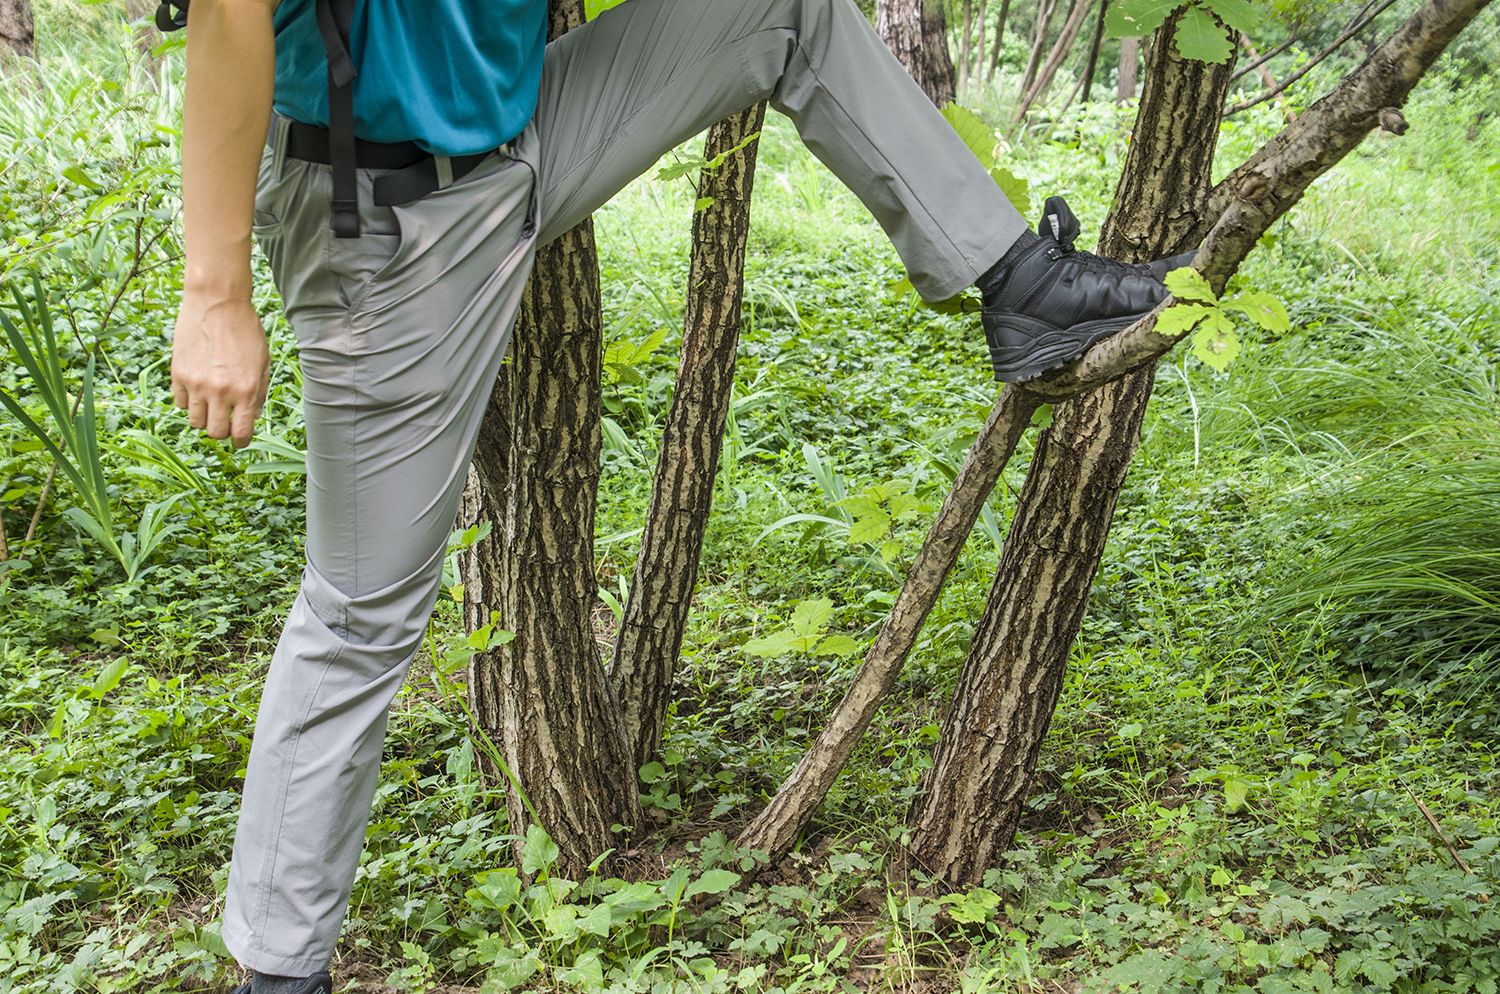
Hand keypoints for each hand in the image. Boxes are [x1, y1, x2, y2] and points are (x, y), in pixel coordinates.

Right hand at [170, 289, 269, 448]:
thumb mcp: (262, 362)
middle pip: (215, 432)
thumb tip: (251, 419)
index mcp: (246, 390)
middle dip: (222, 431)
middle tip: (225, 420)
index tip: (240, 440)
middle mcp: (221, 391)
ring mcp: (197, 383)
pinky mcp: (178, 373)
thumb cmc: (245, 330)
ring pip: (195, 421)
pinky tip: (197, 388)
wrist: (217, 303)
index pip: (240, 433)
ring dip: (204, 417)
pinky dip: (189, 402)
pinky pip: (180, 403)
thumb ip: (258, 393)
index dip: (241, 442)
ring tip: (211, 403)